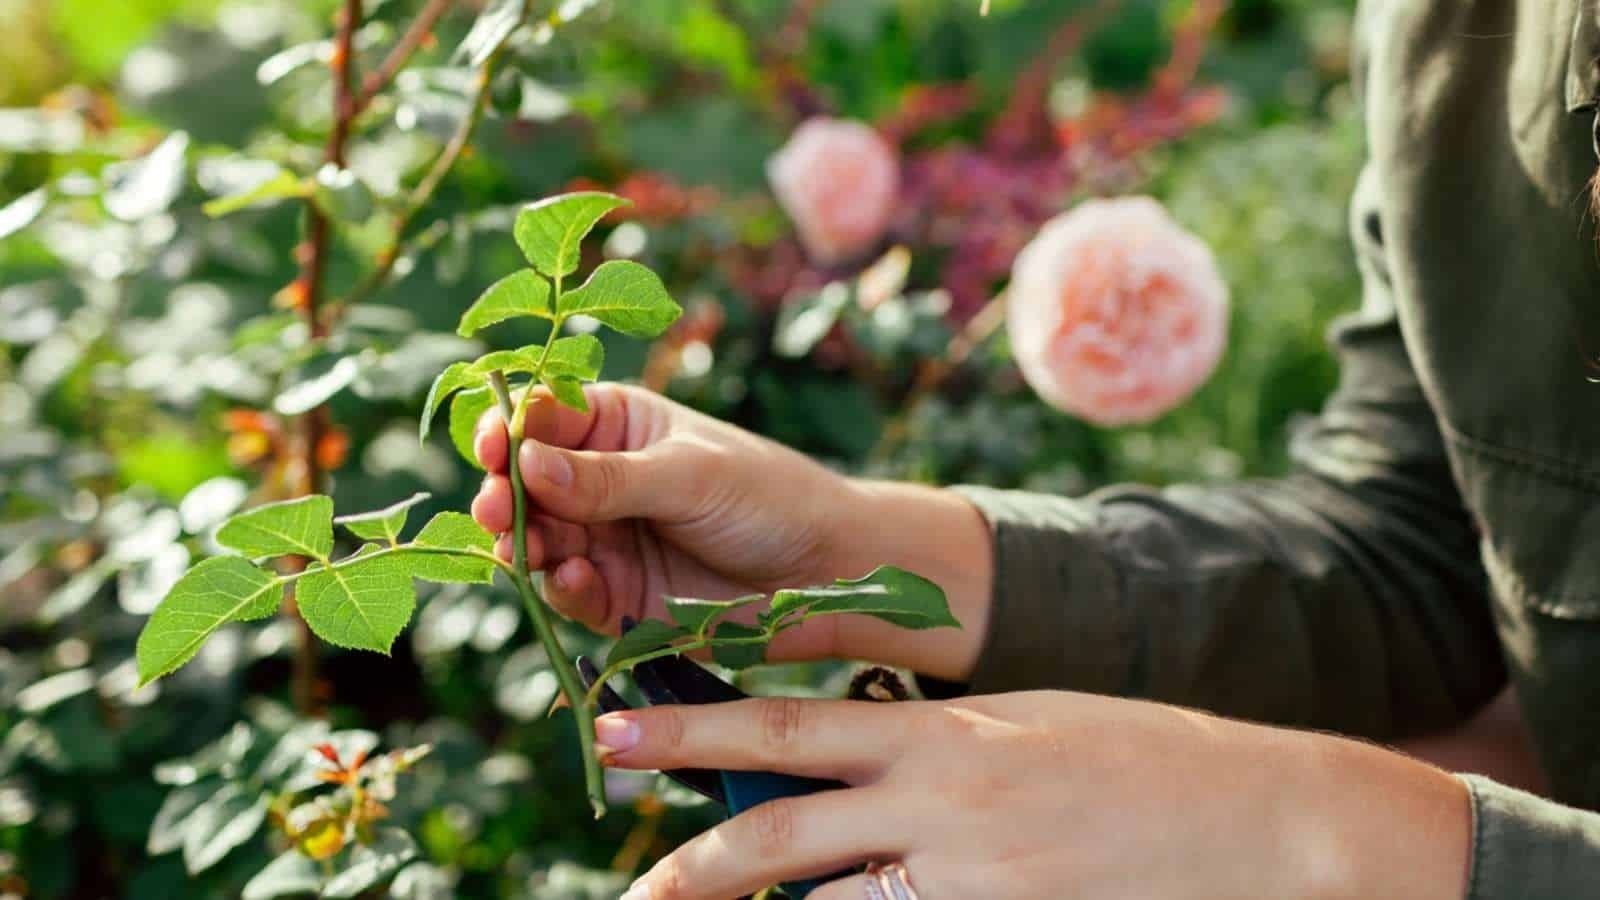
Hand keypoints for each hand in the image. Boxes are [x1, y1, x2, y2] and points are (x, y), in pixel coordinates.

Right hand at [471, 383, 992, 675]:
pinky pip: (571, 595)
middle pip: (525, 486)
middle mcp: (598, 481)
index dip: (510, 429)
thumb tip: (527, 461)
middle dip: (502, 496)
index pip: (543, 419)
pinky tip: (576, 579)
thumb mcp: (690, 475)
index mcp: (615, 425)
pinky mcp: (617, 598)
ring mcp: (604, 540)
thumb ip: (610, 477)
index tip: (493, 446)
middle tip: (494, 509)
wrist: (826, 573)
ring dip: (525, 546)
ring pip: (539, 543)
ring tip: (529, 550)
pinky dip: (564, 590)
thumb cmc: (768, 496)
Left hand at [595, 691, 1472, 899]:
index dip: (693, 730)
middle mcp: (941, 799)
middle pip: (783, 829)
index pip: (789, 726)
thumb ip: (934, 743)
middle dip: (690, 859)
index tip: (617, 730)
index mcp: (942, 727)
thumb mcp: (1026, 722)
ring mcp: (972, 874)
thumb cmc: (1145, 759)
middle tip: (625, 883)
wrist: (1262, 819)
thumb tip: (855, 764)